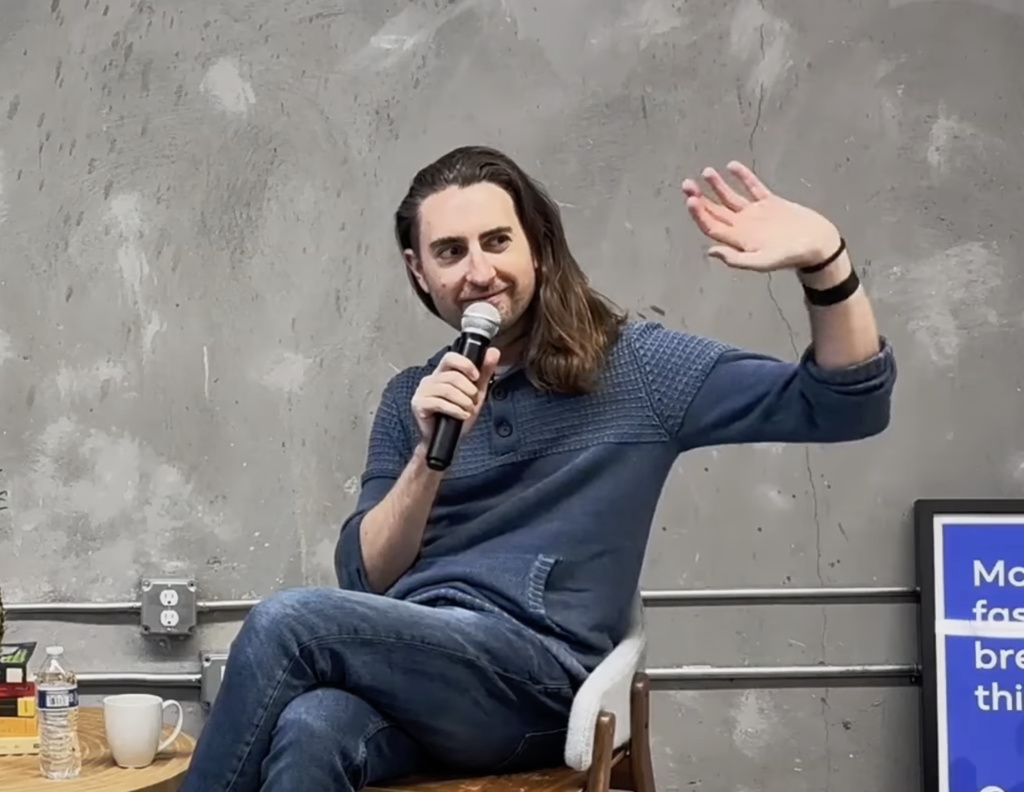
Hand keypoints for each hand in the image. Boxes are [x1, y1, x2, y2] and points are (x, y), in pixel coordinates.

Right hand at [411, 347, 500, 445]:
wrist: (449, 440)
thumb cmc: (459, 415)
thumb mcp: (477, 393)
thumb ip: (484, 372)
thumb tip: (494, 351)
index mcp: (442, 373)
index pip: (451, 357)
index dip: (465, 364)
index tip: (476, 376)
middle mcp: (430, 380)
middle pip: (452, 375)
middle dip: (469, 390)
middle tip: (473, 401)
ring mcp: (422, 392)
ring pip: (447, 389)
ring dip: (463, 401)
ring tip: (468, 410)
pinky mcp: (419, 404)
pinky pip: (439, 402)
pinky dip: (455, 410)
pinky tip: (461, 415)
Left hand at [682, 161, 841, 270]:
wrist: (819, 244)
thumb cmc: (792, 257)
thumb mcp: (763, 262)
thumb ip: (737, 259)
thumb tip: (710, 252)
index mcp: (739, 240)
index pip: (711, 226)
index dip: (699, 214)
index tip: (691, 199)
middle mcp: (743, 226)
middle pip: (716, 211)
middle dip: (700, 198)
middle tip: (687, 184)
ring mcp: (756, 213)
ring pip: (731, 197)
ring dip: (718, 185)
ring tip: (706, 172)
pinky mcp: (771, 203)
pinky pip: (753, 187)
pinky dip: (743, 177)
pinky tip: (732, 166)